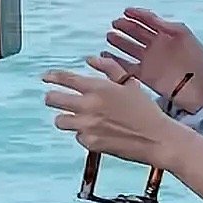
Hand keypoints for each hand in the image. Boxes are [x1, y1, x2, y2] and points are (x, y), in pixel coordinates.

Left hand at [43, 53, 177, 164]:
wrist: (156, 138)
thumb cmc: (145, 110)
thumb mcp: (129, 83)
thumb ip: (108, 68)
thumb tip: (91, 59)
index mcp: (98, 88)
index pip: (65, 78)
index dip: (52, 76)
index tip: (45, 77)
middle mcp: (89, 106)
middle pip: (53, 99)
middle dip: (52, 98)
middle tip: (55, 99)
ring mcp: (87, 126)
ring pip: (59, 120)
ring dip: (65, 118)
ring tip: (76, 118)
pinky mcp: (90, 143)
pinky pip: (77, 136)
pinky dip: (84, 134)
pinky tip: (98, 132)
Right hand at [102, 9, 202, 110]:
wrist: (201, 85)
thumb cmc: (196, 58)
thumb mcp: (184, 35)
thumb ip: (166, 25)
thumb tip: (150, 17)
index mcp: (165, 34)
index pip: (148, 21)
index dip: (137, 15)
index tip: (126, 11)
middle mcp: (155, 46)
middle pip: (136, 33)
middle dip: (125, 27)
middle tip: (115, 24)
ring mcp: (149, 61)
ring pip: (129, 48)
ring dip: (119, 42)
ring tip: (110, 36)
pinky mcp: (145, 75)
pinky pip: (127, 67)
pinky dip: (116, 61)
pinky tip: (106, 55)